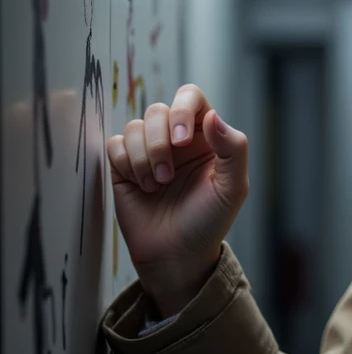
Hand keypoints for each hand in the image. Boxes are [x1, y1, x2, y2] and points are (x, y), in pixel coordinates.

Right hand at [106, 85, 248, 315]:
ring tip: (157, 185)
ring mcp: (149, 151)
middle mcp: (176, 139)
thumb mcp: (232, 188)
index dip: (182, 109)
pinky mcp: (124, 166)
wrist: (176, 255)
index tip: (182, 140)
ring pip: (135, 126)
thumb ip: (233, 149)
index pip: (191, 97)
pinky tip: (141, 187)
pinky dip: (126, 164)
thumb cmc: (208, 222)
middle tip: (167, 175)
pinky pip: (116, 145)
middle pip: (157, 110)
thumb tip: (213, 116)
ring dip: (144, 157)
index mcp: (205, 137)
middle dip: (159, 141)